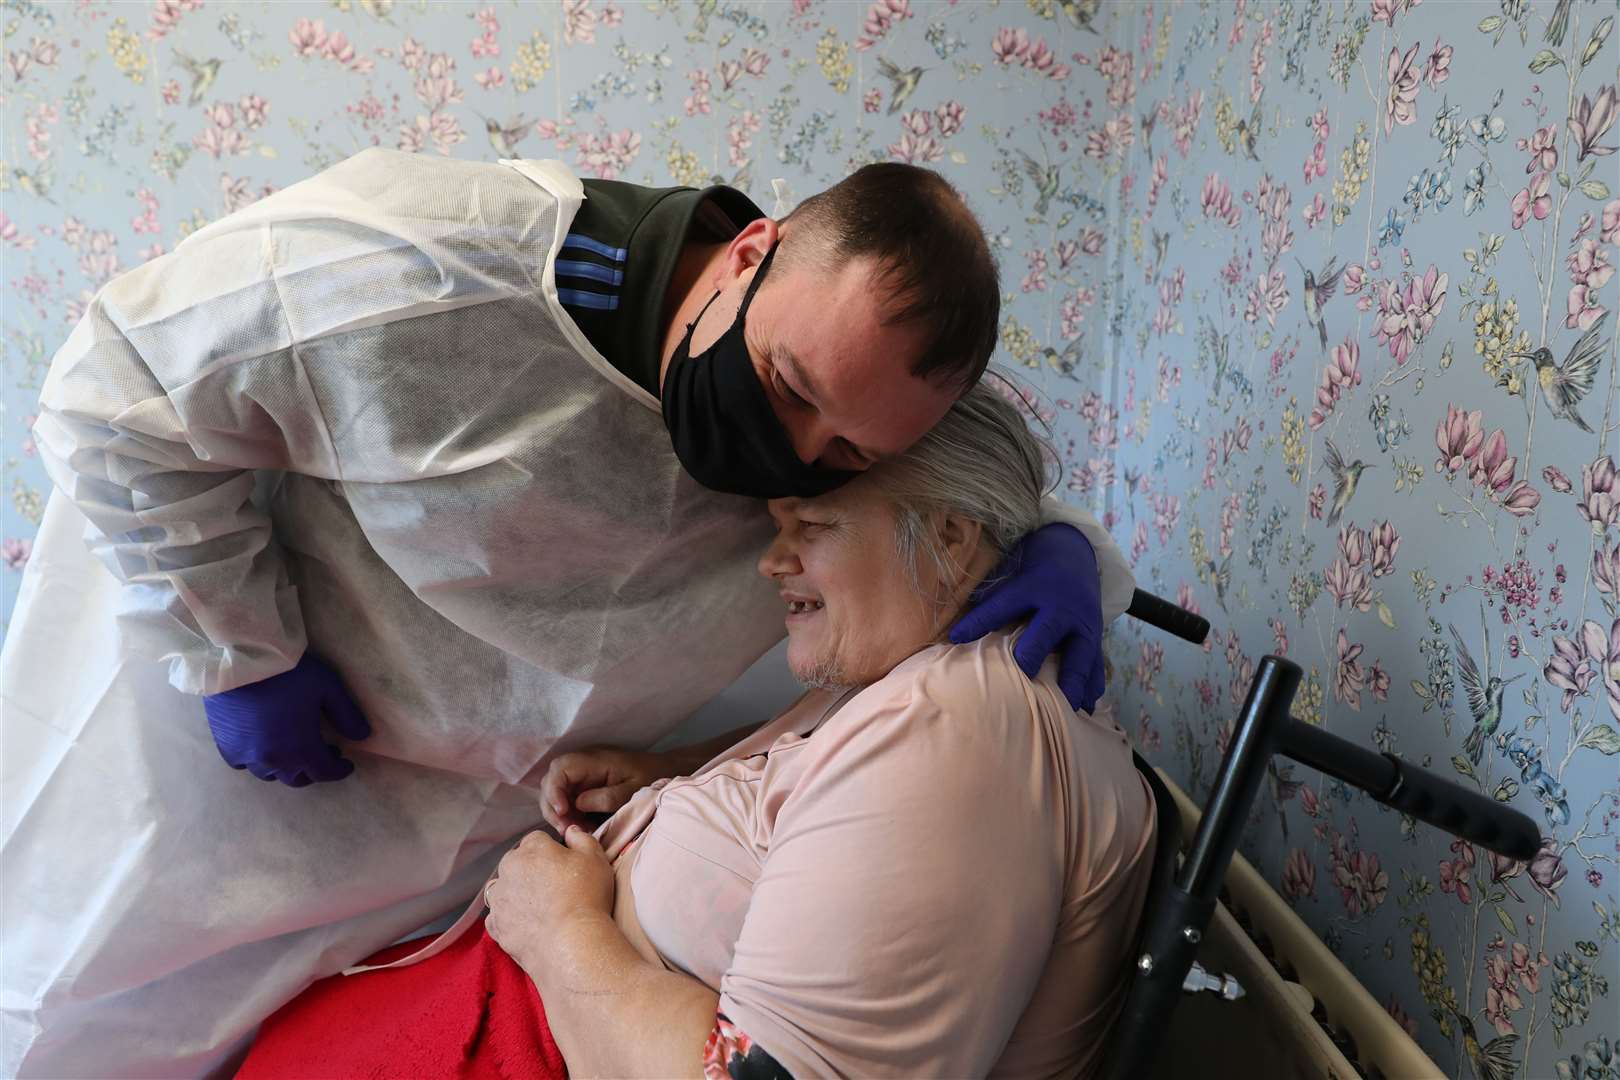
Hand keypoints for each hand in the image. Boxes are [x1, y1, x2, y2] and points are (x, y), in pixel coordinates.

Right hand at [203, 652, 370, 786]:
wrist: (241, 661)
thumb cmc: (289, 673)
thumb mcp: (328, 688)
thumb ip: (347, 714)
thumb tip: (362, 736)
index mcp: (301, 750)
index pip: (324, 772)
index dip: (338, 771)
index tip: (346, 764)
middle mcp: (273, 761)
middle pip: (297, 778)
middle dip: (314, 770)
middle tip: (324, 752)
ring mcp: (247, 757)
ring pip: (271, 774)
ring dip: (286, 767)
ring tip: (294, 749)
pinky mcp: (226, 747)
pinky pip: (244, 764)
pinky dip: (257, 761)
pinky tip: (263, 747)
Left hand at [485, 826, 614, 973]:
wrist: (571, 944)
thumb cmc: (586, 897)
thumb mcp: (595, 858)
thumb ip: (581, 838)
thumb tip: (570, 831)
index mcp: (530, 849)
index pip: (537, 840)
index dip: (552, 852)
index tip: (565, 867)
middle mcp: (508, 869)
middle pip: (516, 862)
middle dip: (531, 870)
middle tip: (555, 888)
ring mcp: (499, 899)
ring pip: (503, 888)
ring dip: (515, 892)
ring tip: (539, 907)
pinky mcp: (496, 926)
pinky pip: (498, 916)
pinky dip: (509, 918)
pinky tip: (528, 924)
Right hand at [540, 747, 681, 832]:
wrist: (663, 771)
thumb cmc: (651, 778)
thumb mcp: (632, 791)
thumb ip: (606, 797)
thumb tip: (577, 803)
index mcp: (594, 760)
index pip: (560, 768)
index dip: (554, 790)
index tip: (562, 812)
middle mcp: (582, 765)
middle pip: (551, 781)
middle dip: (552, 806)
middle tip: (566, 829)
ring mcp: (581, 776)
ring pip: (555, 792)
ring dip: (559, 813)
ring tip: (574, 831)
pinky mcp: (583, 786)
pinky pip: (566, 799)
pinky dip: (568, 815)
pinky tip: (579, 828)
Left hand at [948, 522, 1106, 712]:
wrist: (1075, 554)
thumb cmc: (1032, 571)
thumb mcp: (1011, 572)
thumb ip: (989, 596)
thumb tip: (956, 624)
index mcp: (1032, 587)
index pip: (1001, 606)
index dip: (978, 622)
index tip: (956, 638)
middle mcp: (1060, 607)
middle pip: (1044, 633)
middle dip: (1031, 657)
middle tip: (1019, 678)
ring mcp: (1082, 624)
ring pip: (1079, 656)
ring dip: (1070, 683)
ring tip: (1063, 709)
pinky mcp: (1096, 637)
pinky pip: (1096, 664)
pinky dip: (1092, 686)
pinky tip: (1086, 707)